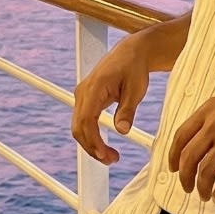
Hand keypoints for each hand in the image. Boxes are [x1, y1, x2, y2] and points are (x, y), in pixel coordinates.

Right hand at [72, 35, 151, 163]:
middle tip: (112, 160)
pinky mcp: (85, 99)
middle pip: (78, 127)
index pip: (86, 120)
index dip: (93, 141)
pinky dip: (91, 136)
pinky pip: (83, 121)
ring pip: (78, 127)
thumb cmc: (135, 69)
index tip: (105, 155)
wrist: (131, 53)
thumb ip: (128, 110)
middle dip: (92, 147)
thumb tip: (122, 130)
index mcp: (94, 88)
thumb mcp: (136, 90)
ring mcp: (81, 95)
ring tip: (111, 157)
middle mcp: (83, 92)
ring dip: (91, 144)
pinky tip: (104, 146)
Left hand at [168, 72, 214, 203]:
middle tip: (187, 187)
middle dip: (184, 177)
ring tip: (204, 194)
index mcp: (210, 109)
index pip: (180, 136)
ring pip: (205, 170)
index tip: (173, 168)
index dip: (173, 156)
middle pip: (188, 157)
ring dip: (201, 187)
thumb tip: (205, 134)